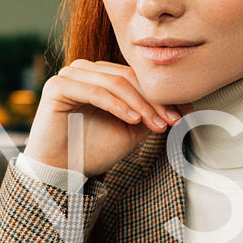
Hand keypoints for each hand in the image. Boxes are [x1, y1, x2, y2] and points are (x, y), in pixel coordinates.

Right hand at [24, 60, 185, 177]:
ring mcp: (69, 75)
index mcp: (100, 75)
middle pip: (127, 77)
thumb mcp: (130, 130)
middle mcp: (84, 70)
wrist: (62, 172)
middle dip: (154, 101)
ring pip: (114, 82)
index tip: (183, 114)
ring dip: (140, 104)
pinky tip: (133, 120)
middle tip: (172, 121)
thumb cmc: (92, 150)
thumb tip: (185, 104)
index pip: (136, 77)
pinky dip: (117, 105)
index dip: (160, 95)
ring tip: (156, 124)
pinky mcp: (58, 86)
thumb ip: (151, 113)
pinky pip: (95, 91)